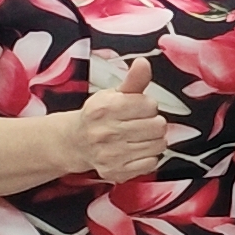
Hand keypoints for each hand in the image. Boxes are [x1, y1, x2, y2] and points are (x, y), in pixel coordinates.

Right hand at [72, 55, 168, 183]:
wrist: (75, 142)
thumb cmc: (100, 115)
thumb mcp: (114, 94)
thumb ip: (134, 80)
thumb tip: (143, 63)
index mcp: (105, 108)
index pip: (150, 105)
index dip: (148, 106)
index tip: (137, 109)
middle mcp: (105, 132)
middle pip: (158, 126)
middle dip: (153, 123)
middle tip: (139, 124)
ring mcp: (110, 154)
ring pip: (158, 145)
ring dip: (154, 140)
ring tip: (138, 137)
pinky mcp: (115, 171)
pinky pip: (151, 164)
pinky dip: (148, 157)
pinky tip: (134, 151)